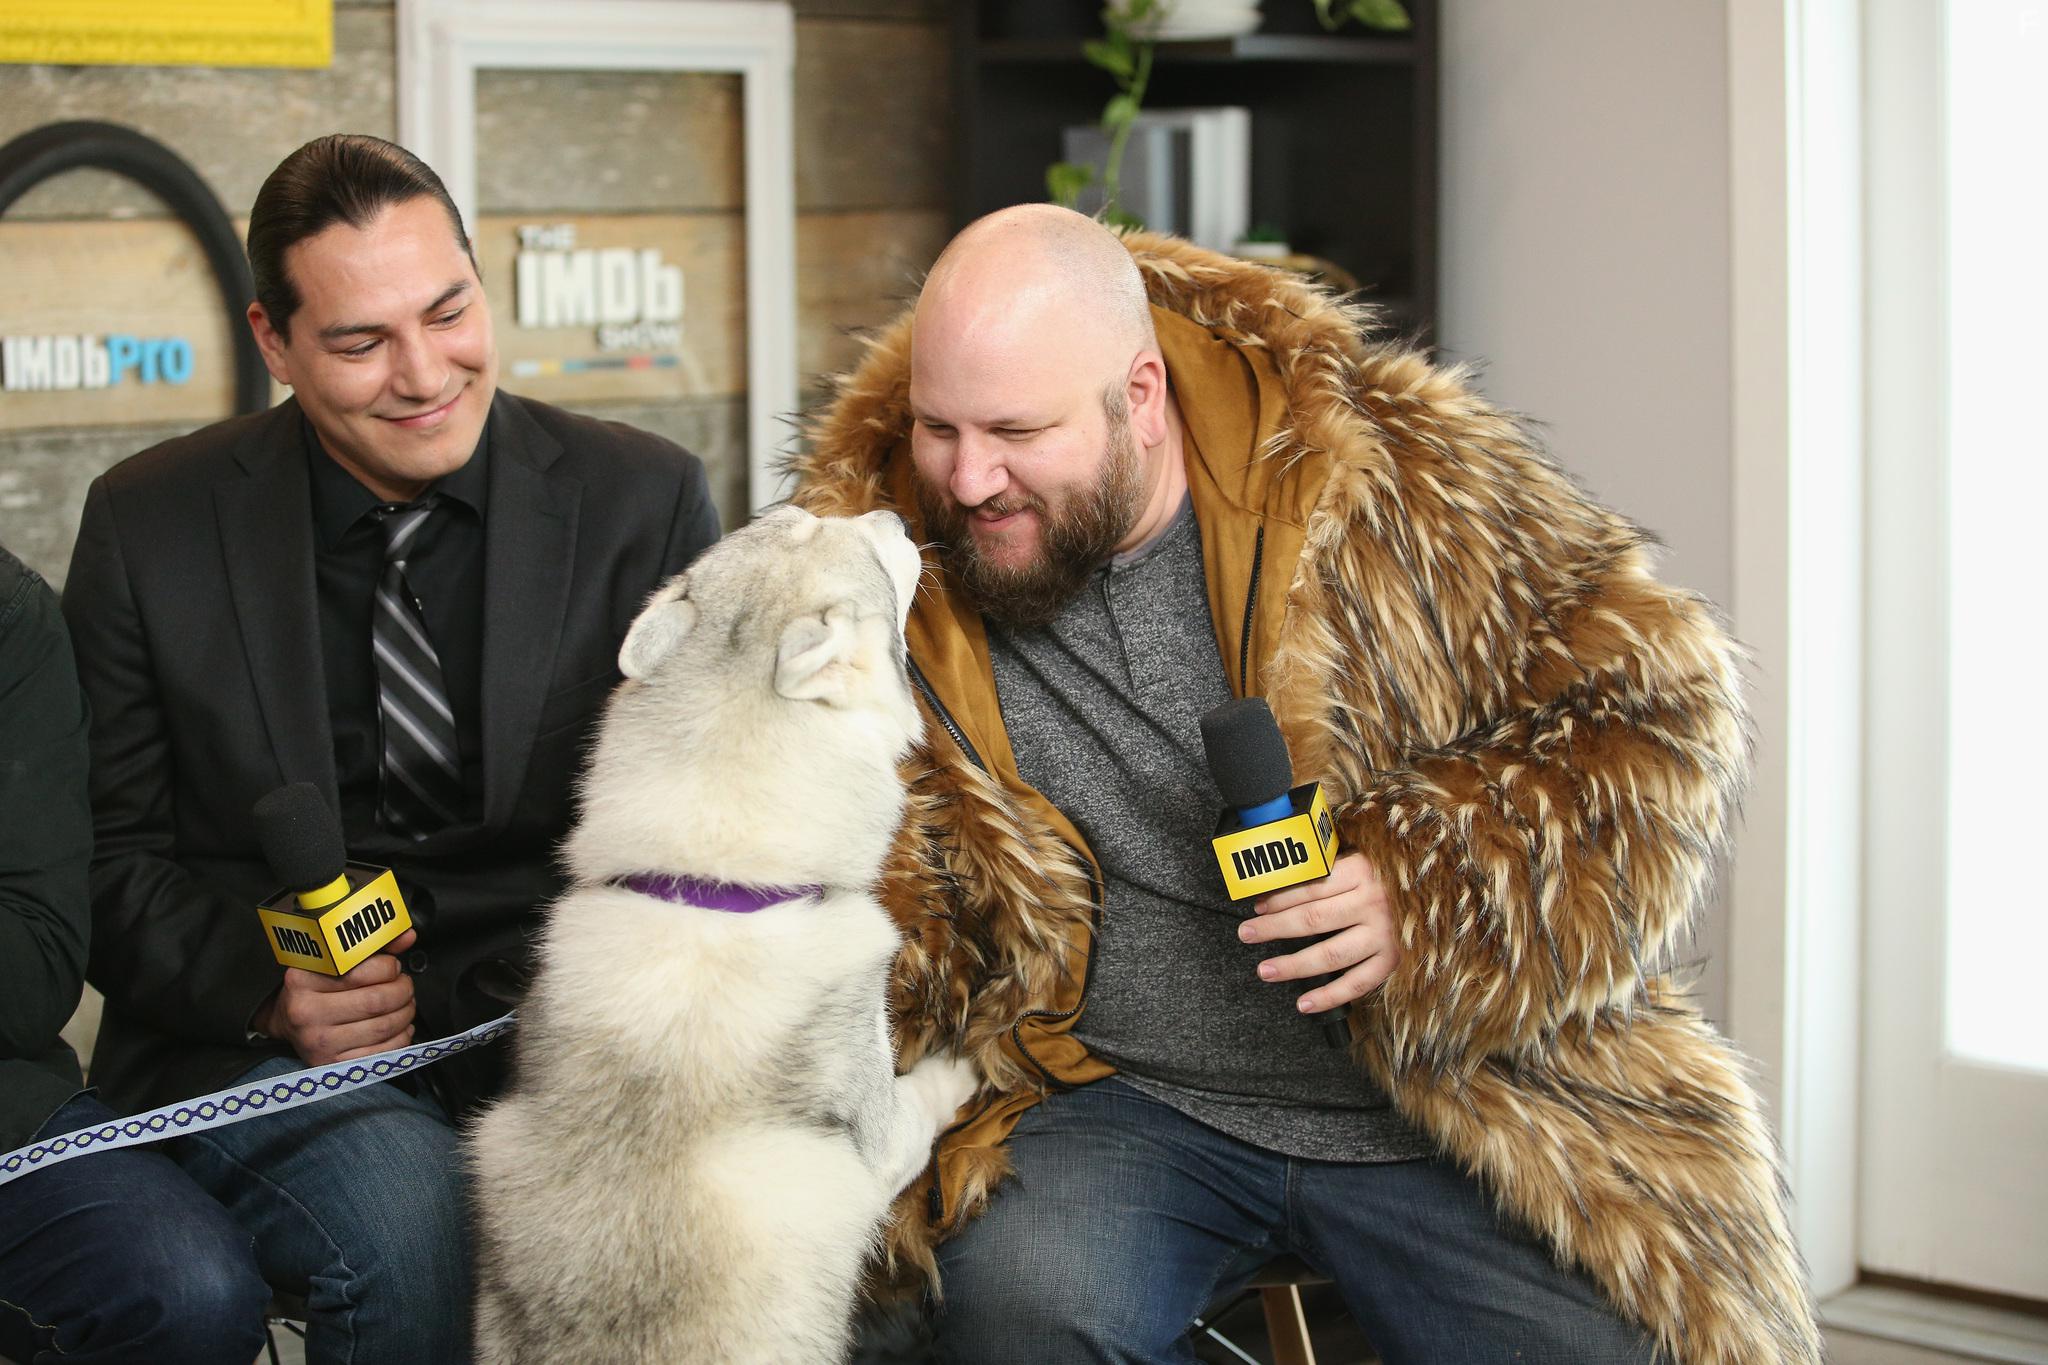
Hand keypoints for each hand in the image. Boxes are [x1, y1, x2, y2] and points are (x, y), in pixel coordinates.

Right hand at [255, 928, 418, 1063]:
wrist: (290, 1023)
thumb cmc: (318, 988)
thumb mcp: (334, 961)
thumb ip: (372, 946)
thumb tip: (407, 935)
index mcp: (303, 980)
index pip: (360, 971)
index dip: (389, 967)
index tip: (393, 967)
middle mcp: (306, 1013)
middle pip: (377, 1001)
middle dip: (403, 990)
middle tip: (404, 985)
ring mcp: (319, 1042)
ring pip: (384, 1026)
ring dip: (406, 1012)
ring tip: (405, 1004)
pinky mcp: (334, 1064)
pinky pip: (383, 1052)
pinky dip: (402, 1036)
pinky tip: (400, 1026)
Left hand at [1237, 853, 1399, 1013]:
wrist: (1438, 893)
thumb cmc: (1387, 876)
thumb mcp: (1358, 861)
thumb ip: (1326, 872)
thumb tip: (1277, 885)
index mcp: (1362, 871)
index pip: (1310, 888)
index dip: (1279, 898)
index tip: (1257, 906)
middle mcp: (1373, 902)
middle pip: (1313, 919)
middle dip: (1273, 928)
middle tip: (1247, 934)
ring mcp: (1385, 934)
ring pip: (1330, 954)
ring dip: (1293, 966)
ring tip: (1266, 970)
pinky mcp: (1393, 960)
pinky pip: (1357, 983)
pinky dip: (1329, 996)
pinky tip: (1304, 1003)